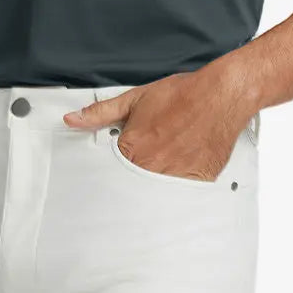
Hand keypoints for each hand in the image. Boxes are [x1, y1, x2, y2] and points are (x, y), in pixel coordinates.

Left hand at [63, 66, 253, 181]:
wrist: (219, 96)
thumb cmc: (180, 96)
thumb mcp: (134, 99)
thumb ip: (101, 113)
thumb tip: (73, 119)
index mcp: (133, 150)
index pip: (110, 176)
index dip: (109, 177)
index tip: (109, 179)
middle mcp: (152, 168)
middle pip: (132, 189)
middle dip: (130, 184)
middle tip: (138, 175)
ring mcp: (176, 178)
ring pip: (155, 196)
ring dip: (152, 189)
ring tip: (160, 171)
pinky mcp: (197, 183)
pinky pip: (181, 196)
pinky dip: (177, 190)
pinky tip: (179, 173)